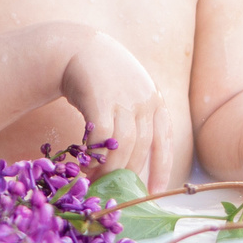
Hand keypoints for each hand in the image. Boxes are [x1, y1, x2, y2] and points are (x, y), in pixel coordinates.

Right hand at [59, 33, 184, 191]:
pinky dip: (96, 154)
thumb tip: (134, 162)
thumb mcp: (130, 94)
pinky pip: (102, 137)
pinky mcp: (101, 99)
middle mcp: (145, 100)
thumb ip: (138, 120)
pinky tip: (87, 163)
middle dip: (128, 174)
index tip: (155, 192)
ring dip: (110, 168)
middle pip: (142, 148)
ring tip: (97, 179)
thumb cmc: (104, 79)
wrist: (78, 50)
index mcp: (156, 102)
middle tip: (114, 190)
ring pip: (123, 146)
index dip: (161, 169)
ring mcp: (124, 99)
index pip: (164, 142)